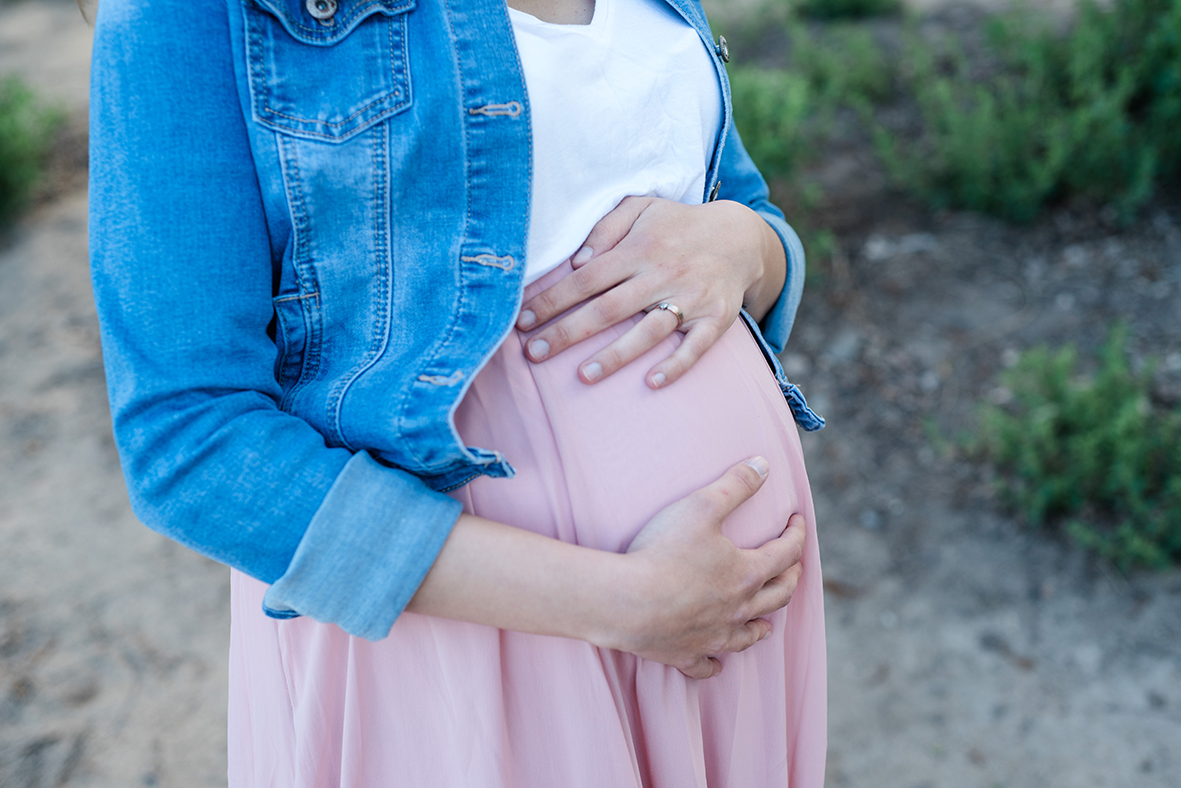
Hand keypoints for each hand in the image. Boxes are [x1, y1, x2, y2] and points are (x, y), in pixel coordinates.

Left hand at [516, 196, 785, 388]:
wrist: (741, 236)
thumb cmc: (678, 225)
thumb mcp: (642, 207)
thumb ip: (606, 228)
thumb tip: (577, 261)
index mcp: (639, 249)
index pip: (587, 278)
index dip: (553, 300)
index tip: (523, 321)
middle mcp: (662, 274)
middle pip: (608, 308)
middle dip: (568, 332)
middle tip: (534, 355)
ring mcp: (691, 298)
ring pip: (648, 331)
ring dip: (616, 355)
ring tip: (584, 376)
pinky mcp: (716, 319)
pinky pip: (696, 346)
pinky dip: (677, 365)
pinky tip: (653, 382)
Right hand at [605, 457, 805, 679]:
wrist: (625, 601)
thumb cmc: (663, 551)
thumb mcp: (701, 506)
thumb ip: (735, 484)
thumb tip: (764, 464)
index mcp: (747, 573)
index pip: (786, 553)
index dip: (795, 534)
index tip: (796, 520)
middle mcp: (738, 609)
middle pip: (777, 596)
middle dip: (790, 577)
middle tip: (792, 566)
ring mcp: (713, 636)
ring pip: (748, 635)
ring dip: (761, 625)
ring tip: (766, 621)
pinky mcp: (685, 654)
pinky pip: (707, 665)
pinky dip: (715, 663)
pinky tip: (717, 663)